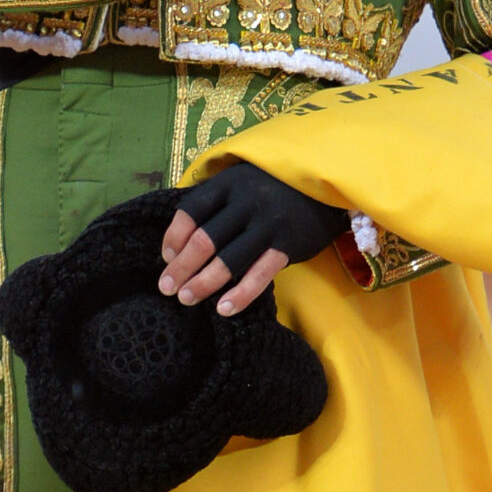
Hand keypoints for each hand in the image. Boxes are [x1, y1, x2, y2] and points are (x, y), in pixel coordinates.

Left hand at [160, 161, 349, 315]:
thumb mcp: (244, 182)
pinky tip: (224, 309)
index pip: (191, 211)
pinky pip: (260, 274)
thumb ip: (217, 203)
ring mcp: (268, 223)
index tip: (166, 257)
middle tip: (166, 288)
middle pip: (204, 239)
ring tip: (186, 299)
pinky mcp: (289, 244)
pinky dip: (240, 294)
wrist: (326, 185)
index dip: (173, 236)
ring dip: (203, 283)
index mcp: (229, 183)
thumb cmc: (275, 188)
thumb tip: (181, 241)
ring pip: (228, 259)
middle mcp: (246, 201)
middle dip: (181, 267)